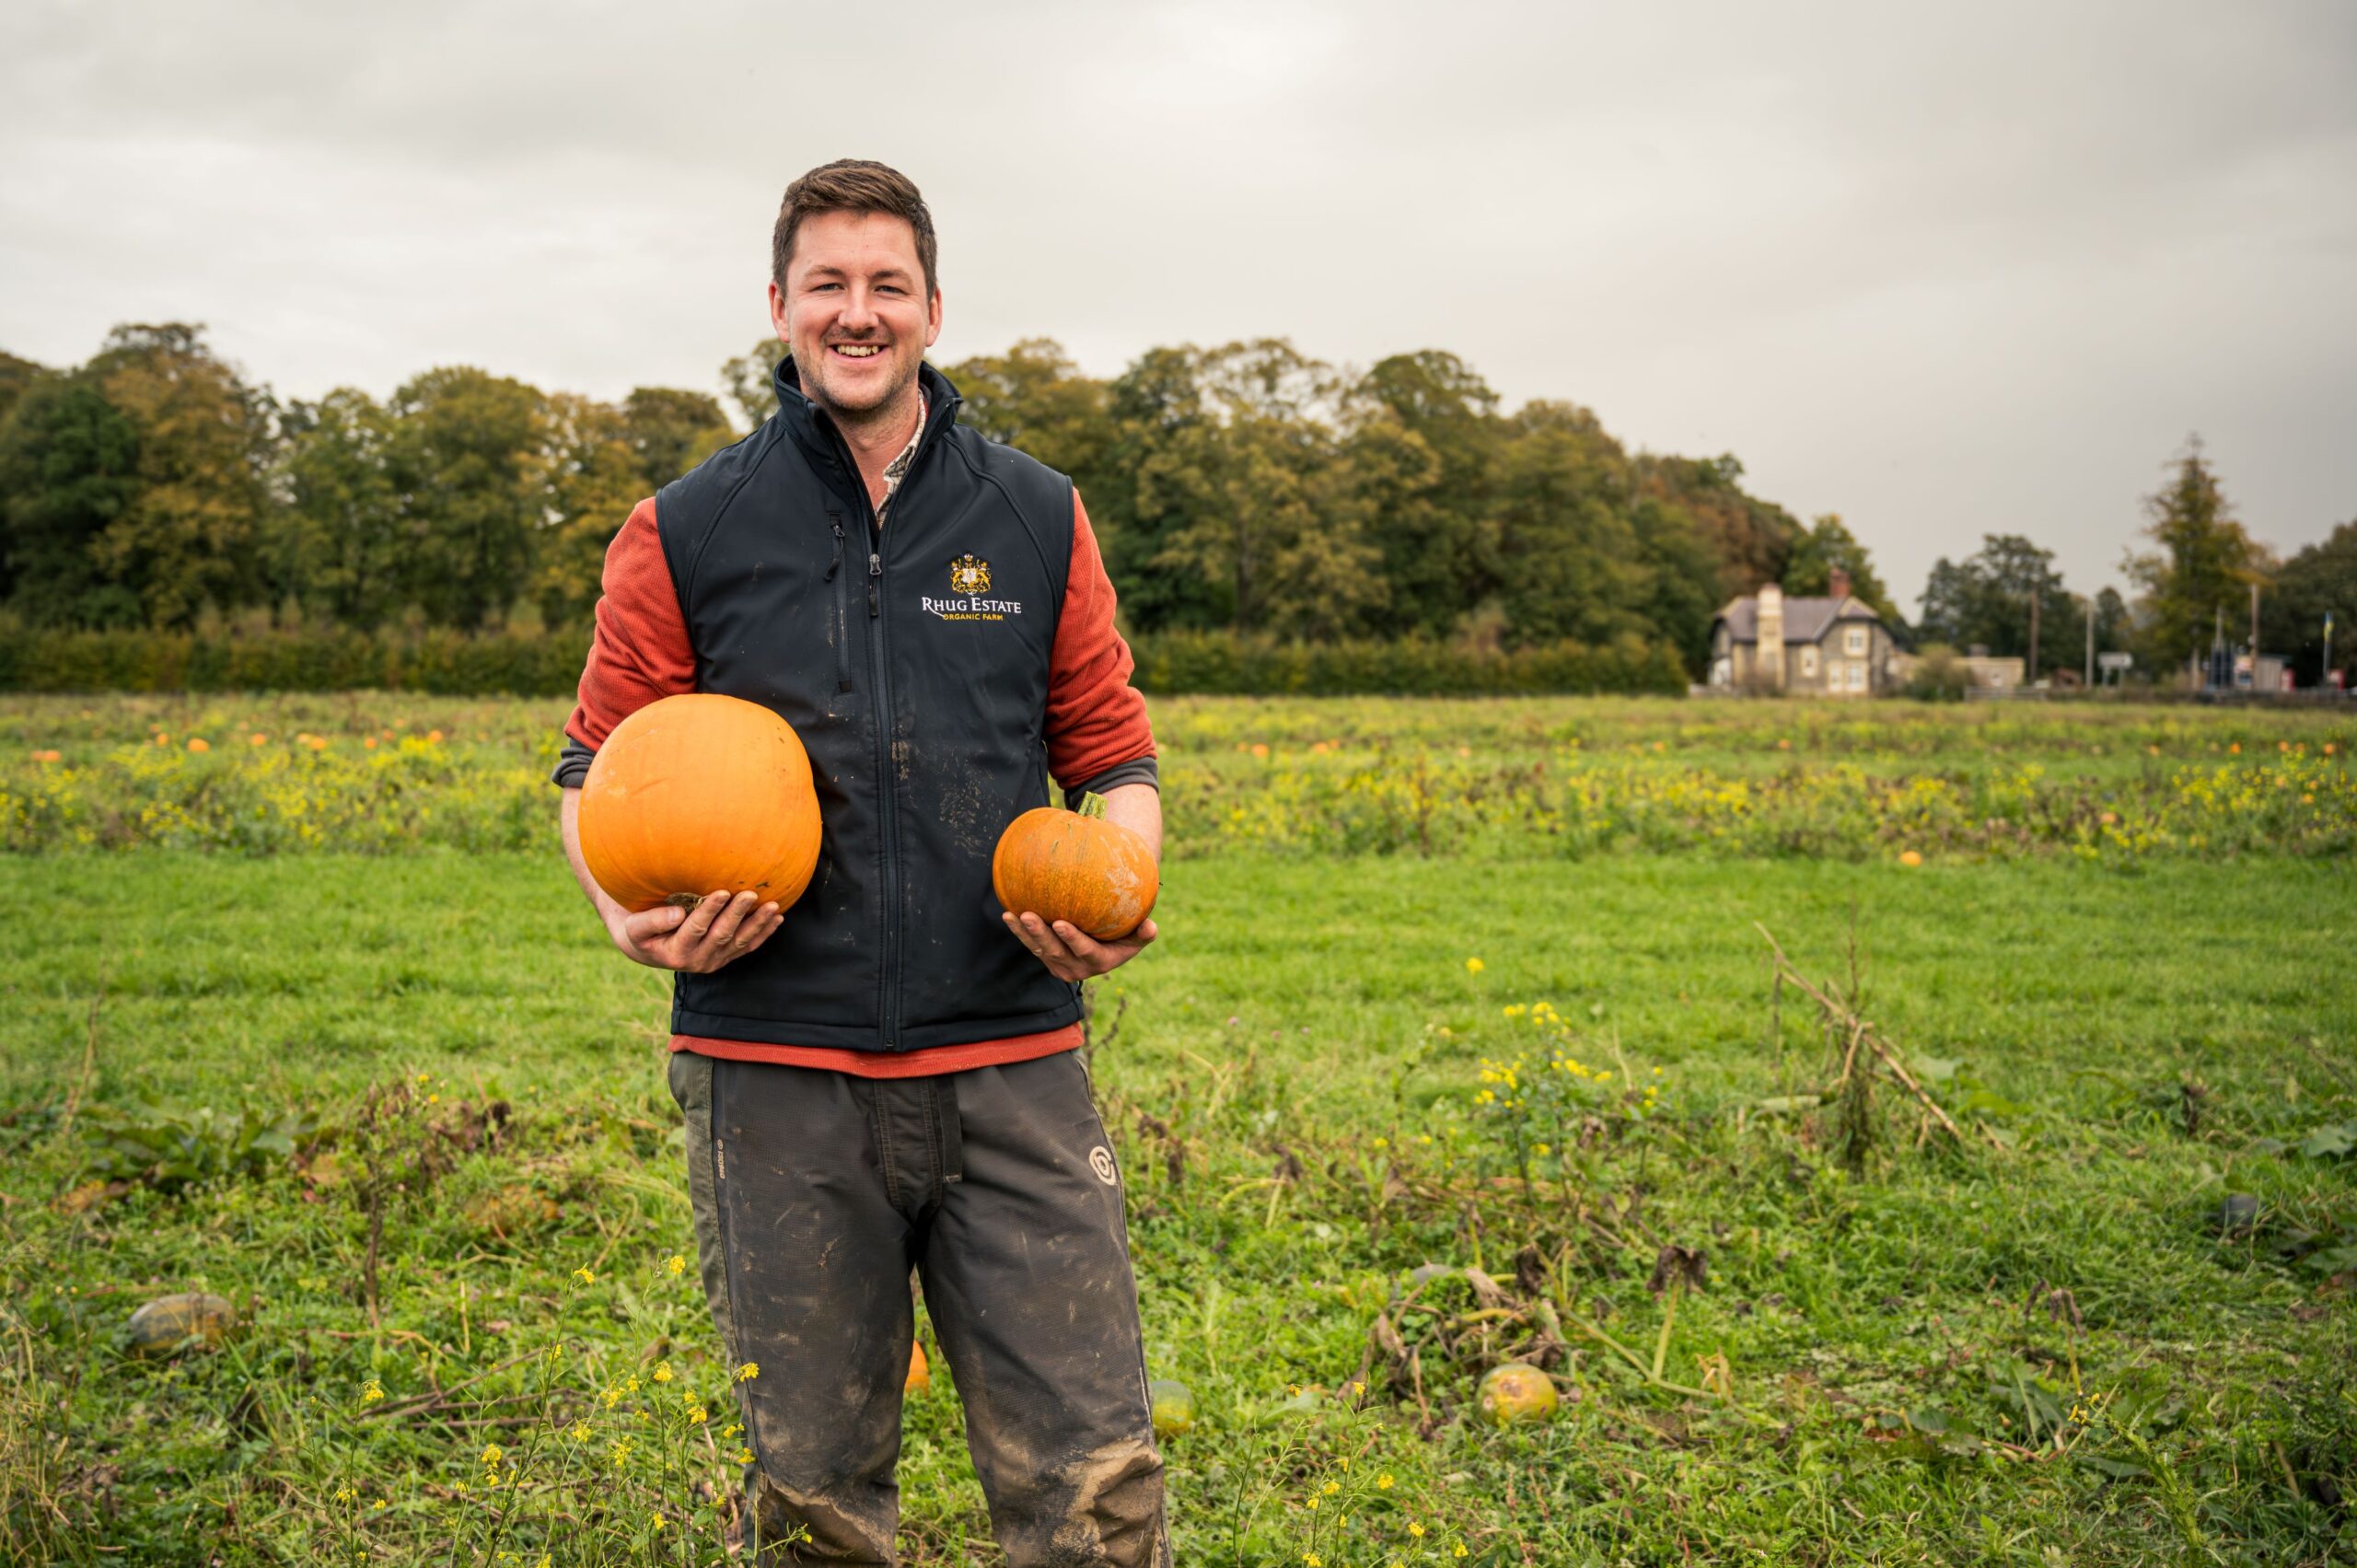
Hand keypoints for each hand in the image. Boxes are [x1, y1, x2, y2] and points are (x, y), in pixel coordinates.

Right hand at [610, 890, 781, 972]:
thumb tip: (677, 914)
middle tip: (751, 893)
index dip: (709, 911)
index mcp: (676, 953)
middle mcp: (699, 960)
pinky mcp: (725, 956)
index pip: (696, 929)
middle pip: (723, 935)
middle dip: (738, 913)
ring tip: (773, 906)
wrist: (646, 949)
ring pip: (740, 942)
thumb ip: (652, 921)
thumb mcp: (635, 928)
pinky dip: (763, 933)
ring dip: (758, 924)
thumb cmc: (638, 932)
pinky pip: (747, 946)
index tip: (721, 891)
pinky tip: (777, 918)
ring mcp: (715, 960)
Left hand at [1001, 911, 1157, 981]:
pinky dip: (1019, 931)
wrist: (1107, 941)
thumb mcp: (1138, 936)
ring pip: (1038, 949)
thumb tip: (1150, 926)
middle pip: (1055, 952)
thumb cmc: (1126, 932)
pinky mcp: (1046, 957)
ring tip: (1012, 915)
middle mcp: (1076, 968)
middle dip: (1040, 935)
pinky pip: (1030, 944)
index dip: (1072, 939)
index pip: (1084, 951)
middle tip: (1028, 916)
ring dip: (1024, 933)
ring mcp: (1059, 964)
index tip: (1060, 923)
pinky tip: (1008, 913)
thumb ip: (1144, 933)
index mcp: (1099, 962)